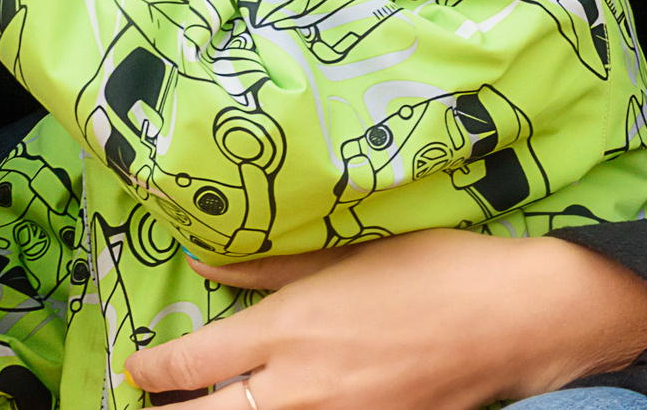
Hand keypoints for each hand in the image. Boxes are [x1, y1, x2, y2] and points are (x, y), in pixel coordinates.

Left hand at [122, 230, 646, 409]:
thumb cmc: (430, 269)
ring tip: (204, 408)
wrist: (511, 319)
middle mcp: (299, 387)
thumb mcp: (345, 253)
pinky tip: (277, 409)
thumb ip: (269, 268)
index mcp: (285, 331)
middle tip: (153, 403)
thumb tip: (205, 263)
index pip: (190, 364)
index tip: (134, 369)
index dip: (152, 369)